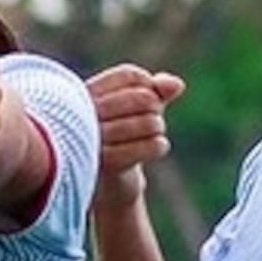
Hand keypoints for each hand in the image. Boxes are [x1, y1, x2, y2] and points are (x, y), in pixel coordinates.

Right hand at [86, 63, 185, 201]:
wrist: (104, 185)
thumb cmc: (119, 137)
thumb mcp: (136, 109)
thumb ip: (156, 91)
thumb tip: (177, 85)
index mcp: (86, 94)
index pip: (128, 75)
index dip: (147, 84)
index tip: (148, 96)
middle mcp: (84, 114)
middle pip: (142, 98)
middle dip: (156, 107)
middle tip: (153, 119)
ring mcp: (93, 140)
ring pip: (149, 122)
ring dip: (158, 128)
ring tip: (153, 133)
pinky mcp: (106, 165)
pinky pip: (149, 146)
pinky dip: (159, 145)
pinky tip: (157, 147)